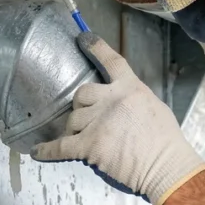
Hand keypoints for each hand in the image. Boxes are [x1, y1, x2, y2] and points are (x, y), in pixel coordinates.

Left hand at [31, 32, 204, 204]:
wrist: (165, 166)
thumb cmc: (166, 141)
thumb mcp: (154, 107)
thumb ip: (132, 99)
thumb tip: (119, 103)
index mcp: (130, 89)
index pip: (111, 61)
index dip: (96, 48)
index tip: (83, 38)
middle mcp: (111, 100)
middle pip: (81, 93)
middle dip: (81, 105)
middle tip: (87, 118)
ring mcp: (98, 122)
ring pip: (72, 120)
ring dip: (75, 130)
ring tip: (85, 141)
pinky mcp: (89, 145)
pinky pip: (61, 146)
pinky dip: (48, 150)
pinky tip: (38, 152)